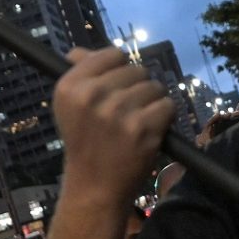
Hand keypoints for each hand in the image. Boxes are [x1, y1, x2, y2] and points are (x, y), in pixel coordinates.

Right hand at [52, 47, 175, 199]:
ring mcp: (118, 111)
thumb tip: (80, 51)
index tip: (117, 87)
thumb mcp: (70, 108)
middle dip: (138, 89)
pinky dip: (165, 118)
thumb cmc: (85, 144)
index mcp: (70, 86)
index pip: (112, 55)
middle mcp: (92, 94)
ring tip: (137, 122)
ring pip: (155, 87)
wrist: (95, 187)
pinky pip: (168, 105)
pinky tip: (150, 131)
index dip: (120, 70)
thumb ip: (79, 76)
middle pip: (137, 70)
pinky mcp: (142, 127)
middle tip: (127, 112)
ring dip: (153, 104)